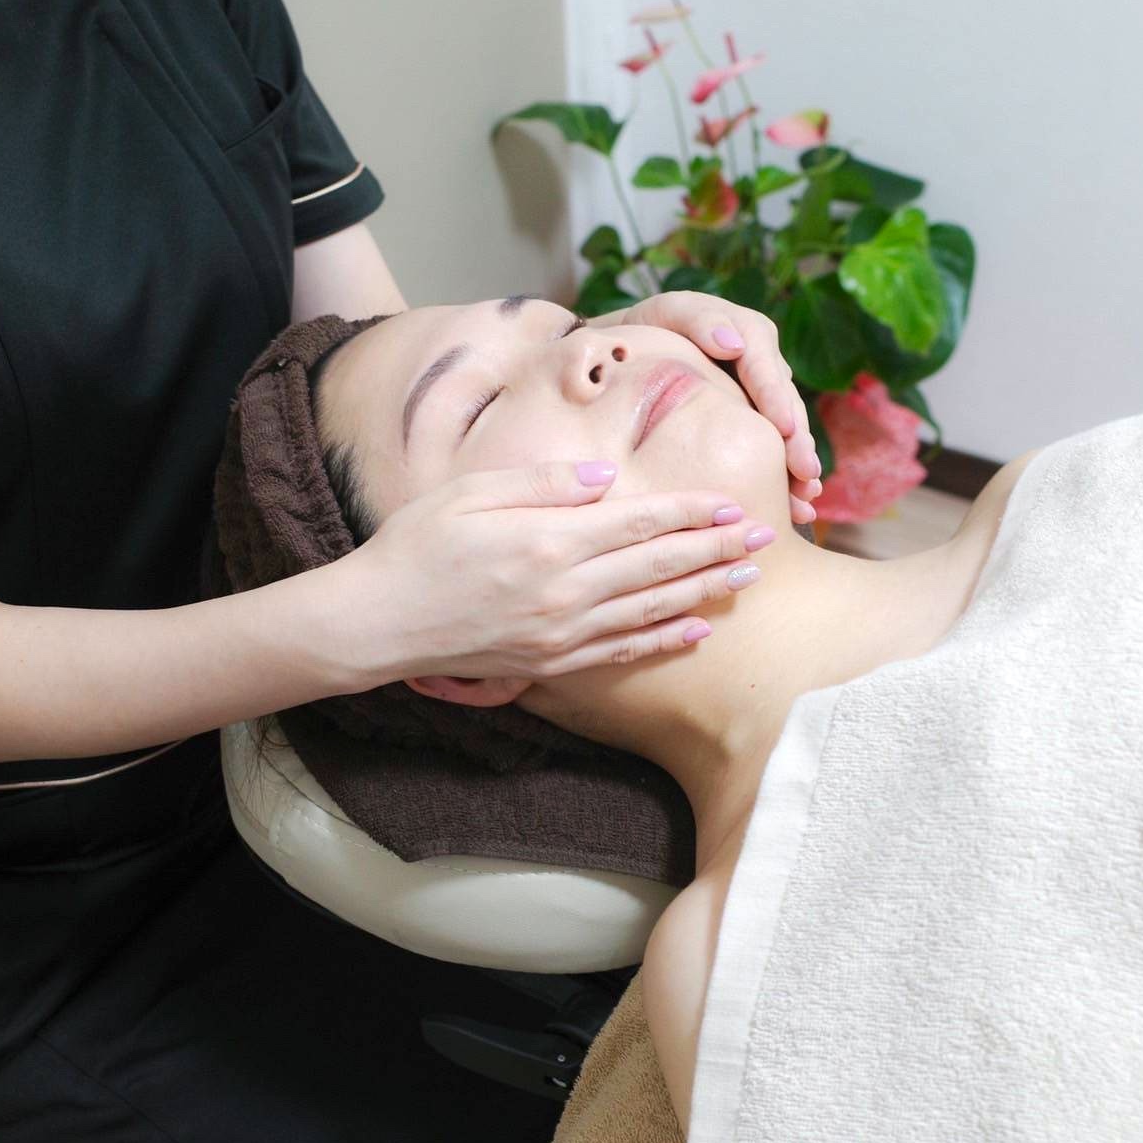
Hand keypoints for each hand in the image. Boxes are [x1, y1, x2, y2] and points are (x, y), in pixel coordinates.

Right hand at [337, 460, 777, 683]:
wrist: (377, 623)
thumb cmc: (416, 546)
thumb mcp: (471, 493)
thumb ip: (543, 484)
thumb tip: (607, 479)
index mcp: (548, 541)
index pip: (639, 522)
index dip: (691, 513)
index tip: (731, 503)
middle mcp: (565, 591)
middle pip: (658, 566)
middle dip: (716, 549)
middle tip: (765, 538)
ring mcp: (561, 634)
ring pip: (651, 611)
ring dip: (704, 592)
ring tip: (746, 579)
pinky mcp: (552, 664)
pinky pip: (621, 653)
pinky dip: (663, 641)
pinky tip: (696, 630)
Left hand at [589, 293, 823, 523]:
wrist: (619, 360)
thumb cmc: (637, 334)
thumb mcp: (666, 313)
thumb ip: (698, 321)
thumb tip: (733, 343)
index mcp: (741, 331)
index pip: (763, 363)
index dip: (775, 396)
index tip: (784, 428)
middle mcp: (757, 363)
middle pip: (783, 400)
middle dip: (796, 438)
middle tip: (804, 471)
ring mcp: (757, 395)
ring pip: (786, 428)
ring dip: (797, 463)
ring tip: (805, 496)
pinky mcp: (749, 422)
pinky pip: (772, 448)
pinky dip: (786, 477)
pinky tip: (798, 504)